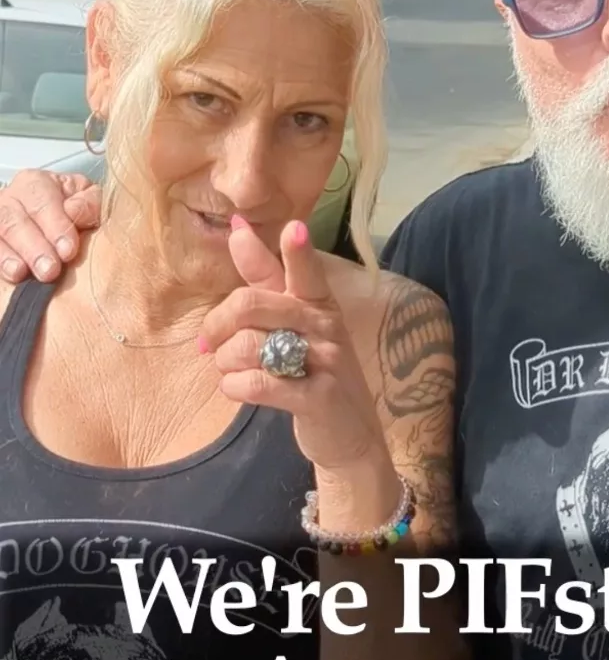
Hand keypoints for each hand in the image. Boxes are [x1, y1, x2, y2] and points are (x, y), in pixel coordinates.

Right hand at [0, 170, 100, 282]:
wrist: (57, 224)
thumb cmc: (75, 210)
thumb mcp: (88, 200)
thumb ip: (88, 204)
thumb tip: (74, 211)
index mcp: (36, 184)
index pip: (43, 203)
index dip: (56, 227)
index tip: (68, 252)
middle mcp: (9, 198)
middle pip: (15, 222)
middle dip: (34, 248)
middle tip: (49, 271)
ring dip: (9, 257)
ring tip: (21, 274)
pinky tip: (10, 275)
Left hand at [199, 216, 392, 479]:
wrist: (349, 432)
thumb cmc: (313, 370)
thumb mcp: (296, 321)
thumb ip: (265, 279)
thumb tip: (237, 228)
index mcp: (319, 301)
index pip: (305, 269)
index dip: (297, 250)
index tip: (291, 228)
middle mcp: (325, 325)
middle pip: (252, 304)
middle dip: (217, 323)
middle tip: (207, 343)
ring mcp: (325, 361)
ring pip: (247, 345)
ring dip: (226, 362)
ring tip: (233, 371)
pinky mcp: (317, 398)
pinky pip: (257, 384)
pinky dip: (234, 387)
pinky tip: (238, 389)